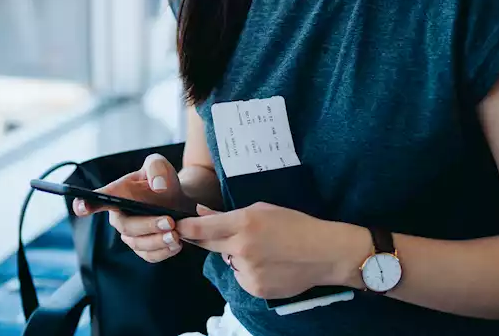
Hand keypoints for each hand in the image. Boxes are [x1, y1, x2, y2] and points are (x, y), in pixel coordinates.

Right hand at [73, 153, 196, 263]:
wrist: (179, 198)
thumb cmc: (162, 180)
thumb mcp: (159, 165)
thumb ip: (157, 168)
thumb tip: (158, 187)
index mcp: (117, 193)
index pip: (97, 199)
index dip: (86, 204)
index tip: (81, 207)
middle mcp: (119, 216)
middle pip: (126, 227)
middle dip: (148, 226)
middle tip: (170, 221)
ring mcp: (130, 235)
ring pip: (139, 244)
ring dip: (159, 241)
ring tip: (177, 233)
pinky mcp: (143, 249)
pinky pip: (150, 256)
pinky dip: (164, 251)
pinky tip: (177, 243)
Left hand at [176, 203, 368, 298]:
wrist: (324, 252)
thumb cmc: (294, 224)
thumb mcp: (261, 210)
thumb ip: (228, 214)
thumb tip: (201, 213)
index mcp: (243, 222)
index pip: (200, 228)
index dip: (184, 228)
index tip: (175, 226)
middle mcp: (241, 247)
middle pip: (207, 245)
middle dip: (204, 239)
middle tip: (217, 233)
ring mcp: (248, 270)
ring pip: (228, 262)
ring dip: (235, 256)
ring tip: (263, 250)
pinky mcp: (255, 288)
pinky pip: (241, 277)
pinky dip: (249, 271)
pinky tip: (269, 265)